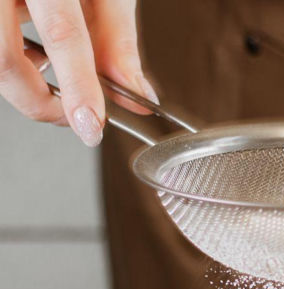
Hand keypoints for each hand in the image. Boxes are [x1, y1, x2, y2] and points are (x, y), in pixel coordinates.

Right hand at [1, 0, 152, 145]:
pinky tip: (32, 58)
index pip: (62, 33)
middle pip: (3, 59)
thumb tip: (136, 92)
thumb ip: (117, 38)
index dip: (78, 86)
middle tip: (75, 117)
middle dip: (39, 101)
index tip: (92, 126)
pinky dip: (10, 63)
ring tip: (56, 84)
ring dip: (23, 84)